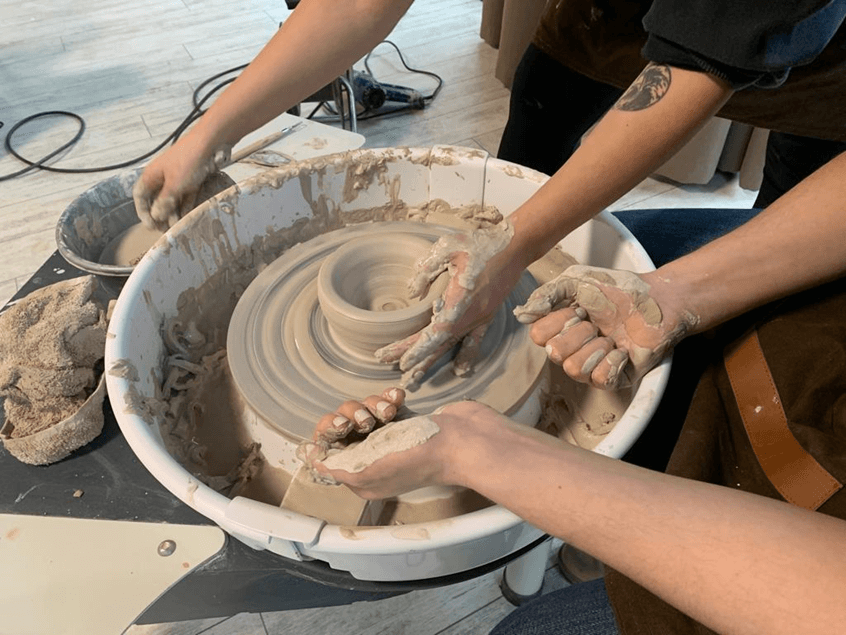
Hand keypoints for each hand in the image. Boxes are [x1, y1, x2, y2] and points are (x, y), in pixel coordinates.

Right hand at [133, 135, 232, 230]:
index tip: (149, 224)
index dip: (142, 211)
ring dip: (173, 213)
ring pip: (172, 199)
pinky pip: (186, 195)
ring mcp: (178, 177)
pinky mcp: (192, 179)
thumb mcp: (174, 185)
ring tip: (177, 226)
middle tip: (163, 230)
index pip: (140, 195)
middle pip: (156, 199)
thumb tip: (156, 215)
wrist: (210, 143)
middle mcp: (163, 176)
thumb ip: (164, 202)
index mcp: (152, 175)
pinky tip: (187, 217)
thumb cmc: (189, 159)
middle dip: (159, 215)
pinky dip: (186, 205)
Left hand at [298, 388, 503, 498]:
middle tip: (368, 421)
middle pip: (344, 428)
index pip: (330, 452)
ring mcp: (392, 438)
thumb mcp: (370, 470)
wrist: (464, 440)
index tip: (341, 427)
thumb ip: (338, 467)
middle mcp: (375, 459)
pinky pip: (386, 403)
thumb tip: (313, 460)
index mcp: (363, 477)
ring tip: (391, 410)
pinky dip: (390, 397)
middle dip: (353, 415)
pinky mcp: (407, 420)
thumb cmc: (421, 457)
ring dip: (374, 404)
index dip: (328, 435)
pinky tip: (400, 399)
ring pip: (365, 411)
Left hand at [375, 222, 524, 384]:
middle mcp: (471, 315)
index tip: (399, 360)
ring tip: (413, 378)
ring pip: (452, 345)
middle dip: (416, 358)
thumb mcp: (448, 247)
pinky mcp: (487, 316)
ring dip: (433, 361)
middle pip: (439, 344)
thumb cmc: (481, 244)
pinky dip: (466, 356)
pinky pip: (474, 341)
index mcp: (459, 299)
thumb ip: (426, 269)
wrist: (514, 247)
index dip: (417, 349)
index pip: (435, 333)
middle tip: (393, 371)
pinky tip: (460, 370)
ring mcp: (480, 318)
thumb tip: (412, 293)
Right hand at [515, 265, 697, 387]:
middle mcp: (572, 350)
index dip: (558, 320)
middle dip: (580, 332)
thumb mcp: (577, 280)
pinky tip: (623, 350)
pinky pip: (599, 380)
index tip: (580, 307)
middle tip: (598, 322)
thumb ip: (547, 293)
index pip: (537, 336)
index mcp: (560, 329)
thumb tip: (522, 314)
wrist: (658, 299)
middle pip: (554, 354)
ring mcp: (591, 366)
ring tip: (612, 336)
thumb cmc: (618, 289)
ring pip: (574, 369)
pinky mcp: (613, 378)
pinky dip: (612, 361)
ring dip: (597, 347)